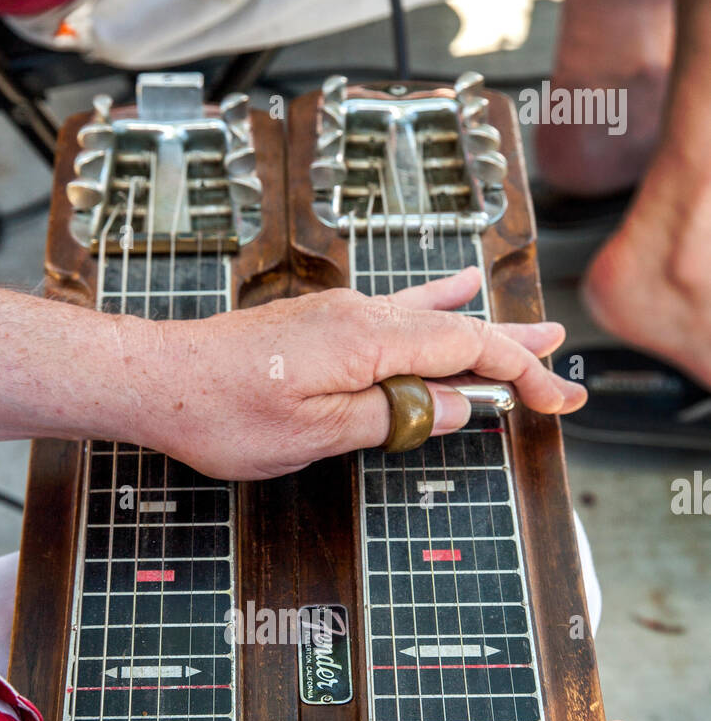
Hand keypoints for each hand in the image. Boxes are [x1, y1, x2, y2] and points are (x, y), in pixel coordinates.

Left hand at [129, 267, 586, 478]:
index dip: (518, 374)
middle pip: (458, 329)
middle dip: (516, 355)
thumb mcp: (315, 433)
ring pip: (431, 319)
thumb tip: (452, 408)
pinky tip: (458, 287)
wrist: (156, 382)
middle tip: (563, 373)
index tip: (555, 401)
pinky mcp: (322, 322)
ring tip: (536, 334)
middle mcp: (360, 315)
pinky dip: (437, 305)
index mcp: (367, 340)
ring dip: (485, 329)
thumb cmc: (220, 413)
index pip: (467, 349)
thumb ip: (391, 416)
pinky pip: (397, 310)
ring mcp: (340, 314)